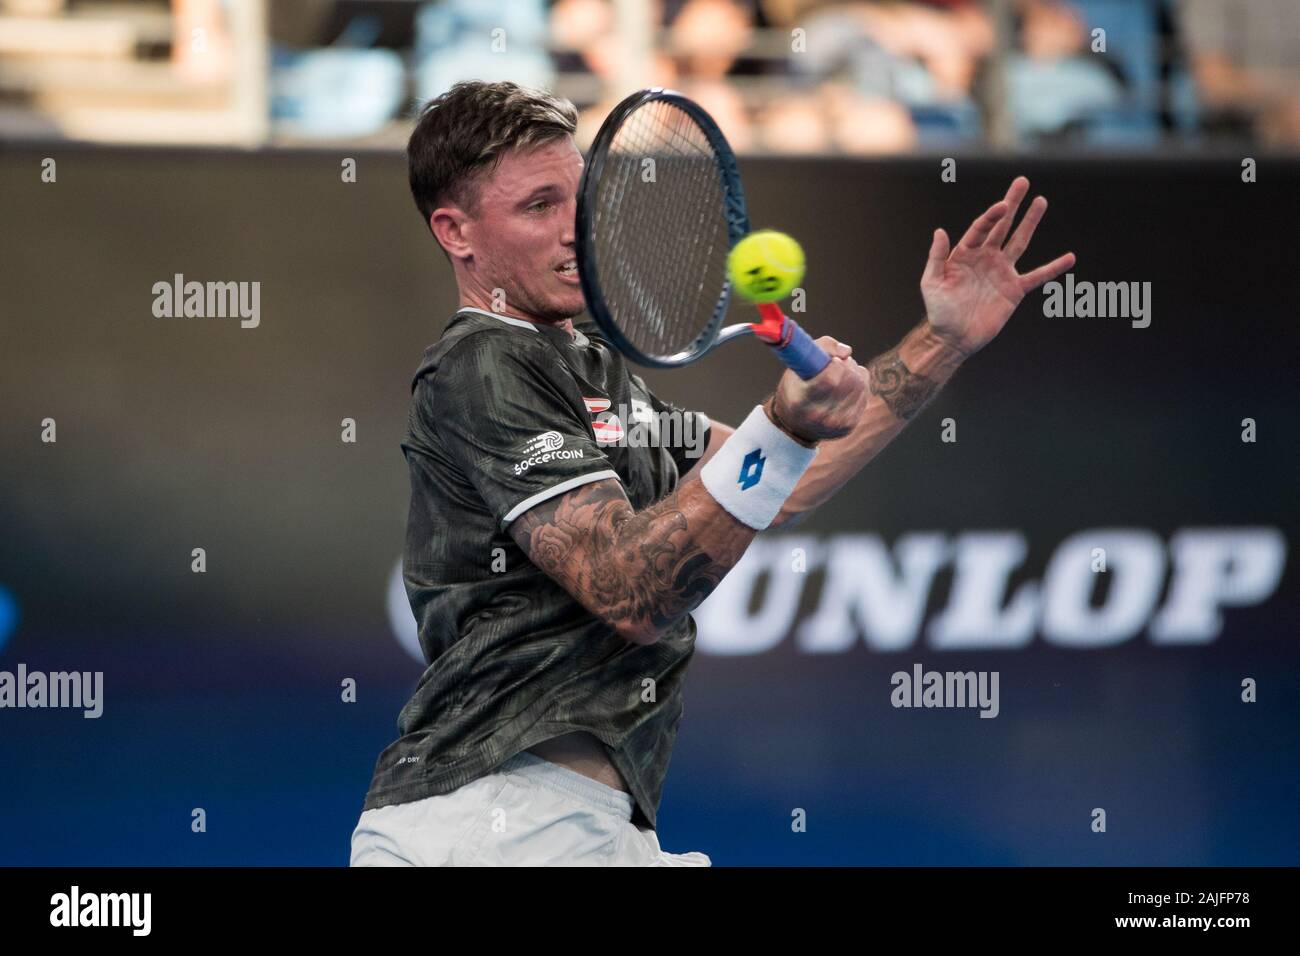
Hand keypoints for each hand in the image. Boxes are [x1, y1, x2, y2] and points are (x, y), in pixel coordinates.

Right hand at [767, 336, 866, 442]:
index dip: (837, 364)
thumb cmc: (796, 387)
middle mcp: (817, 416)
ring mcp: (834, 424)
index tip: (834, 360)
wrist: (795, 423)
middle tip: (838, 363)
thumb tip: (846, 351)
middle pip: (850, 381)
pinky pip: (865, 394)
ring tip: (842, 373)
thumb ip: (821, 348)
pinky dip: (860, 385)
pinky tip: (848, 385)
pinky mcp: (848, 427)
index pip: (830, 380)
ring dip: (854, 373)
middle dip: (847, 365)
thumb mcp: (797, 365)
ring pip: (860, 386)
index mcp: (800, 400)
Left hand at [921, 176, 1074, 356]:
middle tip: (1022, 181)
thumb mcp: (931, 283)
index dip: (992, 216)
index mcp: (965, 253)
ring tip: (1041, 201)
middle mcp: (985, 258)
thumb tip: (940, 230)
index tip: (1003, 205)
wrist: (953, 338)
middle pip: (1002, 226)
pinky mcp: (1014, 290)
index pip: (982, 228)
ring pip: (1020, 242)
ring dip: (1030, 222)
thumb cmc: (938, 311)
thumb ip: (936, 257)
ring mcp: (1001, 272)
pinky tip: (1069, 258)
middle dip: (1012, 204)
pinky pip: (1037, 276)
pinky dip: (1053, 268)